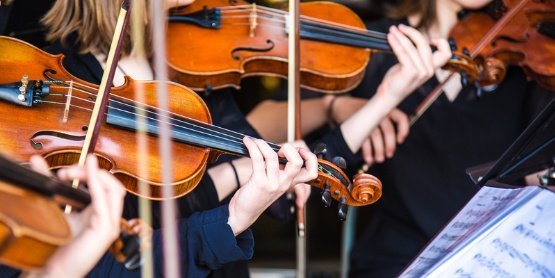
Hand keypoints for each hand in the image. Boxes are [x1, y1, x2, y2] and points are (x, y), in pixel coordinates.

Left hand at [27, 154, 125, 276]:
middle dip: (91, 171)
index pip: (106, 186)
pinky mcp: (105, 229)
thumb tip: (36, 161)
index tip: (65, 172)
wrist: (54, 271)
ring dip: (94, 175)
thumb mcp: (53, 208)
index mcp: (101, 214)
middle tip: (66, 171)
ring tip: (72, 171)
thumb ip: (48, 185)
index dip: (89, 173)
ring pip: (114, 189)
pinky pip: (105, 200)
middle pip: (113, 184)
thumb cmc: (55, 244)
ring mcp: (111, 224)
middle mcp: (110, 218)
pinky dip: (96, 183)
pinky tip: (87, 172)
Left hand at [227, 137, 317, 234]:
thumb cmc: (257, 194)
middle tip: (278, 150)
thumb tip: (278, 149)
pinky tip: (247, 142)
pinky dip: (252, 147)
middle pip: (297, 162)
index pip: (311, 172)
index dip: (310, 158)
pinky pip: (257, 159)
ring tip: (254, 141)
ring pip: (273, 157)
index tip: (299, 150)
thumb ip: (280, 169)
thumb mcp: (274, 183)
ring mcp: (272, 184)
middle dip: (289, 148)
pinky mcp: (259, 183)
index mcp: (290, 182)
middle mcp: (284, 183)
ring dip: (262, 144)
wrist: (244, 212)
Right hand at [361, 108, 408, 165]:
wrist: (344, 106)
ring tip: (379, 159)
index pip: (401, 118)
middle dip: (390, 145)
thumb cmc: (364, 114)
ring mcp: (368, 118)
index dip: (403, 130)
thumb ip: (384, 127)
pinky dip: (367, 151)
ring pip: (376, 136)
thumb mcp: (376, 114)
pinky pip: (364, 140)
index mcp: (387, 109)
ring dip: (379, 150)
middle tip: (389, 155)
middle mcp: (379, 112)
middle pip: (388, 130)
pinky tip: (368, 158)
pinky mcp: (357, 124)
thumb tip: (388, 149)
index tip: (400, 141)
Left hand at [378, 24, 450, 99]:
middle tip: (400, 27)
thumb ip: (416, 55)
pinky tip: (390, 38)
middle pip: (424, 44)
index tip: (430, 39)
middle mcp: (429, 70)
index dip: (442, 43)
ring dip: (400, 36)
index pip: (446, 54)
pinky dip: (395, 43)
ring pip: (411, 47)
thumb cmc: (398, 79)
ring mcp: (421, 72)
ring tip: (392, 31)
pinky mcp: (410, 72)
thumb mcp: (411, 66)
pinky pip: (403, 52)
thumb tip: (411, 36)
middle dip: (411, 32)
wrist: (389, 95)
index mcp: (432, 68)